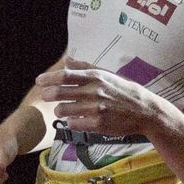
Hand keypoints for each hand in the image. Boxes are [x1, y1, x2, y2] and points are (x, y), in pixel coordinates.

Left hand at [38, 58, 170, 137]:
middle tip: (46, 97)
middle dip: (48, 95)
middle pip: (60, 92)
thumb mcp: (108, 75)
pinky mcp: (98, 124)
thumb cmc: (124, 91)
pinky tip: (76, 120)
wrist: (144, 111)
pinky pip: (74, 123)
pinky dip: (71, 122)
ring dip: (59, 110)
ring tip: (62, 110)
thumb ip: (86, 67)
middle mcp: (94, 91)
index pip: (66, 75)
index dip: (49, 78)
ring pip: (64, 110)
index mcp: (96, 77)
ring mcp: (96, 108)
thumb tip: (68, 59)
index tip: (39, 81)